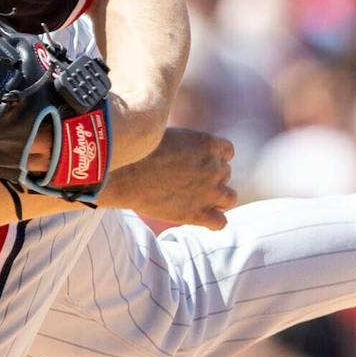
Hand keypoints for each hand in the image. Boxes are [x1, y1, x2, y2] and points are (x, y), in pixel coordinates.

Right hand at [98, 127, 235, 228]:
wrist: (125, 175)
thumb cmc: (137, 152)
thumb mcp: (167, 134)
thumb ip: (183, 143)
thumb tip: (180, 146)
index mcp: (209, 144)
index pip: (227, 152)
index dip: (214, 158)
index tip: (198, 163)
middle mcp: (214, 168)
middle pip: (225, 174)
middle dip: (210, 178)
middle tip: (187, 183)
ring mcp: (209, 193)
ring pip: (230, 198)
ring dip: (218, 199)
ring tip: (198, 201)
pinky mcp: (198, 214)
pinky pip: (220, 222)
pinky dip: (214, 221)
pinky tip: (200, 218)